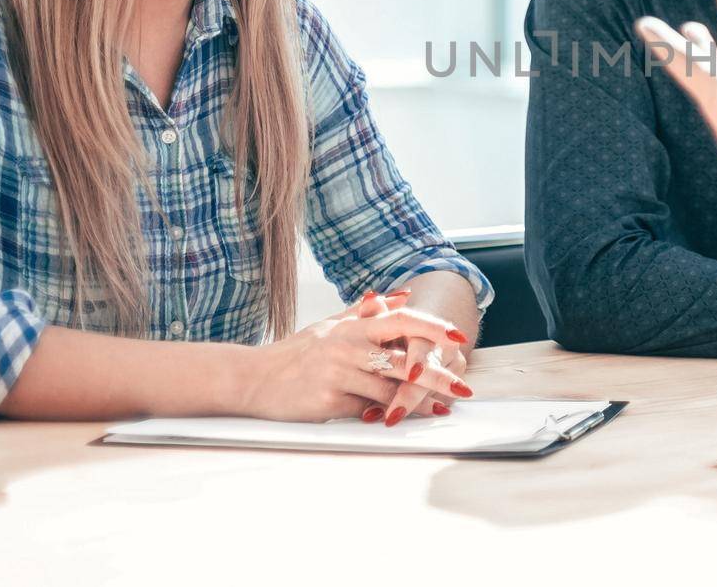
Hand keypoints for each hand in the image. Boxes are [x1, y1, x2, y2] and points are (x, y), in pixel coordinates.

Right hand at [237, 292, 473, 421]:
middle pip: (404, 362)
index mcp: (352, 328)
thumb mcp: (330, 326)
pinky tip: (397, 419)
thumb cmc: (295, 353)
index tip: (458, 337)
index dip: (432, 328)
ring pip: (390, 391)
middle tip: (462, 387)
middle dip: (438, 376)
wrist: (253, 380)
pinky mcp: (329, 402)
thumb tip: (401, 296)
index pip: (402, 321)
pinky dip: (384, 415)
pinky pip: (366, 411)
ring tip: (438, 410)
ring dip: (417, 404)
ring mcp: (338, 375)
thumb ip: (366, 312)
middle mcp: (347, 347)